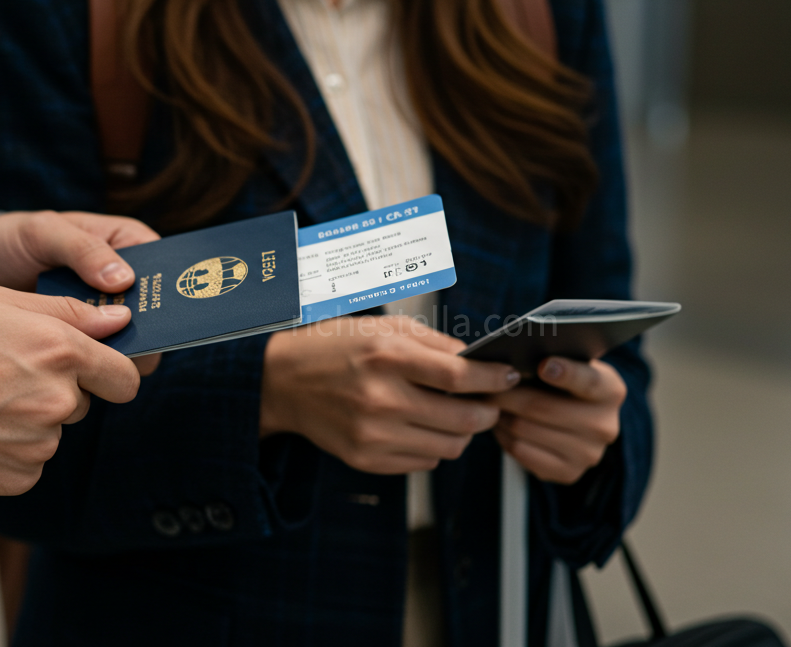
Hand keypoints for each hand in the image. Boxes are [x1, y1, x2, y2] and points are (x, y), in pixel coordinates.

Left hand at [0, 211, 161, 374]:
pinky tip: (82, 367)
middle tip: (134, 345)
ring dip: (121, 348)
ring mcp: (103, 312)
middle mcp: (121, 280)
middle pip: (153, 309)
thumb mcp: (44, 232)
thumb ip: (83, 250)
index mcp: (124, 243)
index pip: (163, 265)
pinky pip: (101, 352)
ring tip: (100, 356)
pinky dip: (95, 360)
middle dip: (147, 327)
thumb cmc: (12, 239)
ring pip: (130, 335)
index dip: (170, 288)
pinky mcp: (83, 337)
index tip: (169, 312)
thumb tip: (124, 280)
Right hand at [0, 286, 140, 496]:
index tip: (91, 369)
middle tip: (2, 375)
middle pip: (81, 402)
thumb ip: (68, 311)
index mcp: (60, 350)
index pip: (123, 376)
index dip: (108, 371)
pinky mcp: (16, 478)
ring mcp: (38, 444)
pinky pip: (28, 462)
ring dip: (28, 420)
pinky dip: (7, 451)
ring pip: (51, 431)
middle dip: (56, 389)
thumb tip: (120, 321)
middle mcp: (57, 400)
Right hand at [259, 316, 519, 473]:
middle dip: (487, 411)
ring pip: (449, 446)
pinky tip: (422, 427)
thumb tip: (480, 362)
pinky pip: (424, 462)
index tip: (508, 376)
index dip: (493, 379)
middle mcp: (381, 399)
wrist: (282, 382)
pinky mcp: (366, 459)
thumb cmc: (334, 348)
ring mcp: (373, 434)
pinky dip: (434, 446)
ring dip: (463, 432)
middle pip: (463, 419)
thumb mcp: (383, 328)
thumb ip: (434, 344)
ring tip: (456, 414)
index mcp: (387, 356)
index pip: (459, 376)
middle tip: (489, 401)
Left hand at [491, 357, 625, 483]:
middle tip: (486, 385)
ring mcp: (588, 453)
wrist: (574, 420)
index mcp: (611, 391)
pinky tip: (499, 423)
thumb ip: (548, 360)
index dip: (566, 373)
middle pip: (545, 407)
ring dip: (501, 414)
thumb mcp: (566, 365)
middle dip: (509, 394)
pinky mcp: (568, 473)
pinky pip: (520, 450)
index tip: (543, 365)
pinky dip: (503, 435)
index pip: (590, 382)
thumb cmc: (562, 384)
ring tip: (489, 402)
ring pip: (525, 429)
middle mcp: (605, 425)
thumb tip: (513, 361)